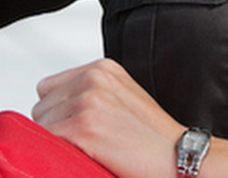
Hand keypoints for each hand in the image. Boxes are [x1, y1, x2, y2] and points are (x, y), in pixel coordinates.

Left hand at [32, 58, 183, 177]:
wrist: (185, 160)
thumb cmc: (157, 141)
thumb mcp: (124, 99)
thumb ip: (93, 94)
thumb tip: (59, 109)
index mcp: (101, 68)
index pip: (49, 88)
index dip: (59, 113)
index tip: (75, 130)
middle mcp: (92, 77)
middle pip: (42, 106)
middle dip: (56, 127)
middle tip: (84, 146)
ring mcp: (87, 100)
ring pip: (42, 124)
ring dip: (57, 142)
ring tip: (88, 153)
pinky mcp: (84, 126)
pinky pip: (47, 140)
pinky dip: (58, 153)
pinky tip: (84, 158)